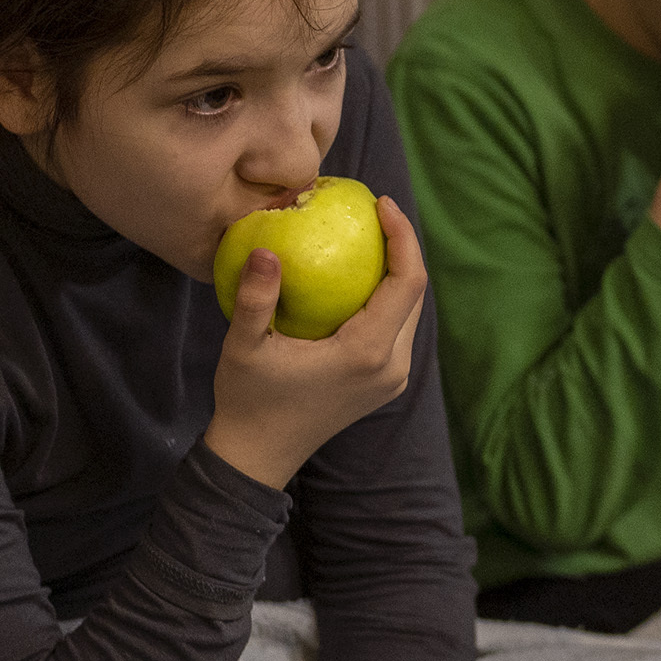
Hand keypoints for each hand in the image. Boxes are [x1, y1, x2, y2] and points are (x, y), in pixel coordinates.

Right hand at [205, 192, 430, 490]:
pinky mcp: (384, 384)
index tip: (381, 203)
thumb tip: (266, 250)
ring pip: (409, 312)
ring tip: (367, 235)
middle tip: (372, 211)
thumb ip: (256, 299)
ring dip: (395, 272)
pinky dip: (384, 297)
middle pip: (416, 294)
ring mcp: (392, 378)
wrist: (259, 456)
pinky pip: (395, 329)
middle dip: (402, 247)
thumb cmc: (248, 400)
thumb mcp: (244, 347)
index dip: (403, 237)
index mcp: (367, 354)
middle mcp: (391, 366)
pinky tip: (357, 274)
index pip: (407, 283)